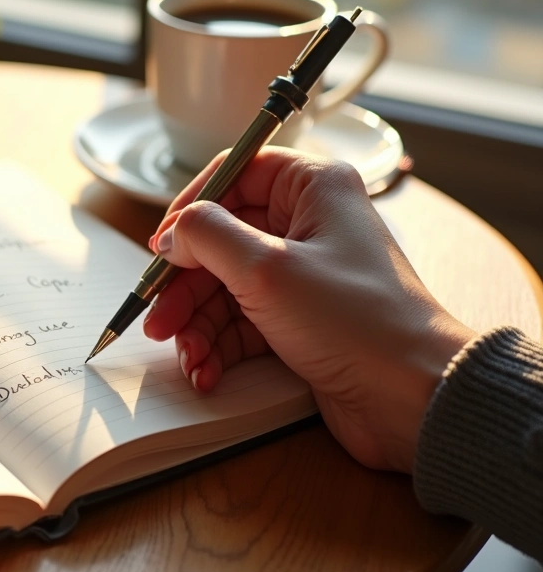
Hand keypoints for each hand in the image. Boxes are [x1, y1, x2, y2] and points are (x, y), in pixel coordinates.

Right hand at [142, 147, 475, 472]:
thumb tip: (172, 234)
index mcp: (312, 189)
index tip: (161, 249)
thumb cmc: (358, 322)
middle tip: (158, 322)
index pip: (234, 175)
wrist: (414, 396)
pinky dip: (218, 348)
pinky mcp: (300, 320)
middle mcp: (309, 225)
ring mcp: (304, 275)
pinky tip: (207, 373)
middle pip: (219, 241)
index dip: (190, 209)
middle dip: (184, 287)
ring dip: (197, 326)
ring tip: (188, 359)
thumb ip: (206, 237)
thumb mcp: (267, 270)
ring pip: (224, 288)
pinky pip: (241, 323)